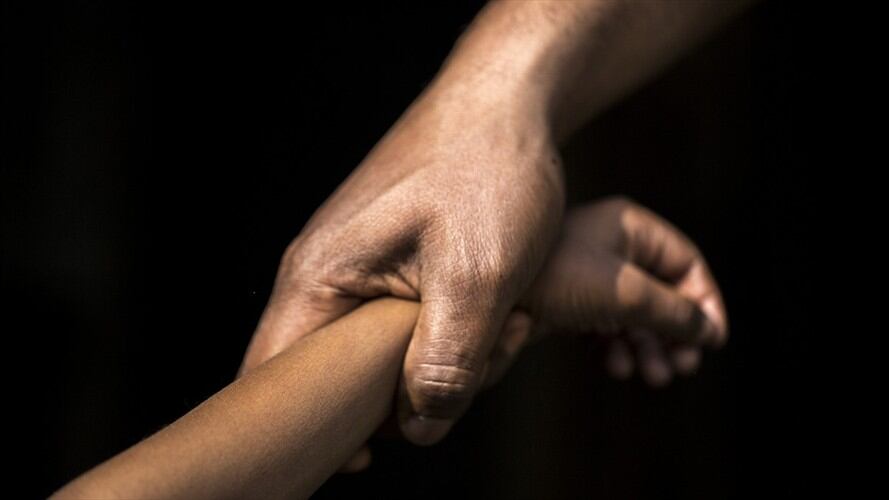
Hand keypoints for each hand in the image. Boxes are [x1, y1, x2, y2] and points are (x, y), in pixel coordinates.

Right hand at [239, 77, 564, 456]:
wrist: (506, 104)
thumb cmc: (488, 175)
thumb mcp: (478, 276)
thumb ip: (444, 362)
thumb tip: (420, 430)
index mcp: (318, 277)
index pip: (276, 378)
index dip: (305, 430)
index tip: (359, 458)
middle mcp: (321, 272)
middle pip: (326, 373)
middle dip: (392, 396)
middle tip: (467, 374)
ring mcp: (353, 263)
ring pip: (371, 351)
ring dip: (427, 363)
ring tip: (497, 331)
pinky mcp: (386, 258)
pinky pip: (395, 322)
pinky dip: (437, 337)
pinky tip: (487, 320)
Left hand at [502, 197, 727, 387]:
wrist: (488, 290)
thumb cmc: (556, 280)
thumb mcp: (625, 296)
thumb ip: (673, 314)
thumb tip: (711, 334)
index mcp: (631, 228)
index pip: (686, 263)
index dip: (705, 302)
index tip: (712, 343)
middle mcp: (612, 246)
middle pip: (663, 292)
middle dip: (675, 333)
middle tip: (681, 368)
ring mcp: (589, 273)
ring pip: (635, 312)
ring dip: (648, 346)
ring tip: (651, 377)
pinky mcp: (567, 297)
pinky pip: (606, 323)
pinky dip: (617, 345)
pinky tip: (616, 366)